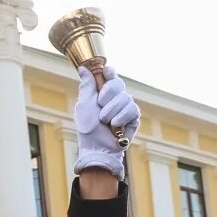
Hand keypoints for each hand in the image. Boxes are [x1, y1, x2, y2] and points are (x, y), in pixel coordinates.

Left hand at [74, 65, 139, 179]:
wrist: (97, 148)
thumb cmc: (88, 129)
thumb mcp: (84, 106)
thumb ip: (87, 87)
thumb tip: (82, 68)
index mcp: (103, 93)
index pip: (110, 75)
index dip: (110, 72)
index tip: (107, 72)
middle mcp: (116, 98)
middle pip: (118, 83)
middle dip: (108, 94)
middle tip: (100, 106)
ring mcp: (125, 107)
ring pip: (125, 97)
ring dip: (112, 110)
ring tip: (105, 122)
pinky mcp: (134, 117)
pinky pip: (132, 109)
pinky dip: (121, 117)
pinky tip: (115, 125)